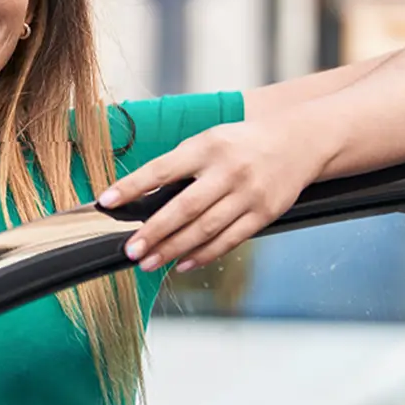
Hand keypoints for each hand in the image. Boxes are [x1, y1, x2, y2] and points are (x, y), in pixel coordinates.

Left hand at [97, 120, 324, 272]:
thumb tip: (143, 199)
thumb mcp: (210, 141)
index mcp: (207, 146)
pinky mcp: (264, 213)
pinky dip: (204, 254)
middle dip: (153, 232)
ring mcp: (247, 194)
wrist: (298, 142)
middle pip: (183, 208)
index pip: (162, 169)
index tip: (106, 202)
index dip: (132, 186)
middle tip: (130, 250)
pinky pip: (229, 240)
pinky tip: (183, 263)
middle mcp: (227, 170)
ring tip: (148, 262)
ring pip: (205, 229)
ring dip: (173, 249)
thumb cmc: (243, 143)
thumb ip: (180, 166)